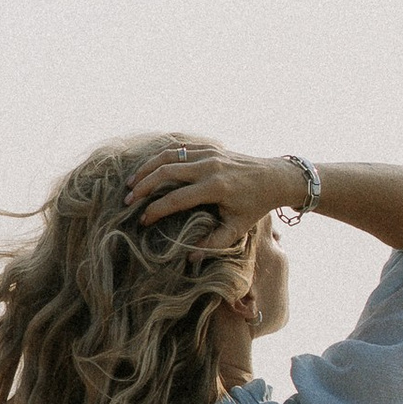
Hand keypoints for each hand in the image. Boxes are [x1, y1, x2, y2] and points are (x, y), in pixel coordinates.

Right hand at [125, 148, 301, 236]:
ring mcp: (209, 153)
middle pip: (166, 172)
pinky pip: (179, 148)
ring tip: (132, 183)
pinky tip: (149, 169)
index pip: (177, 198)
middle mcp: (210, 166)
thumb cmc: (255, 207)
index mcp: (216, 187)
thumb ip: (214, 243)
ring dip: (147, 169)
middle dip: (143, 187)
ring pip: (169, 156)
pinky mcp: (209, 147)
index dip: (156, 210)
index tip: (143, 221)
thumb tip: (189, 256)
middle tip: (128, 201)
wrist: (275, 178)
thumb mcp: (237, 229)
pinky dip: (161, 157)